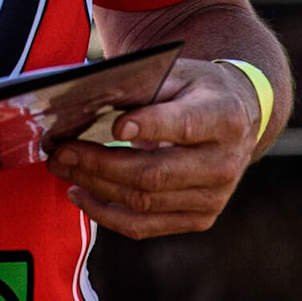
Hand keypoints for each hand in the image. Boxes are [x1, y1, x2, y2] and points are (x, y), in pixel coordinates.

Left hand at [46, 56, 259, 239]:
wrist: (239, 121)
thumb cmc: (198, 92)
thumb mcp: (179, 73)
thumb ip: (143, 86)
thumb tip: (89, 98)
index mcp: (223, 117)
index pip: (185, 125)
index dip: (150, 126)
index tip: (115, 125)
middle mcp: (224, 163)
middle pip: (154, 173)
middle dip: (100, 164)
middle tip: (62, 152)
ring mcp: (213, 197)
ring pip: (144, 202)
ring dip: (95, 188)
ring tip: (64, 169)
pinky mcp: (200, 218)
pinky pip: (145, 226)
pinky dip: (107, 214)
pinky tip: (82, 194)